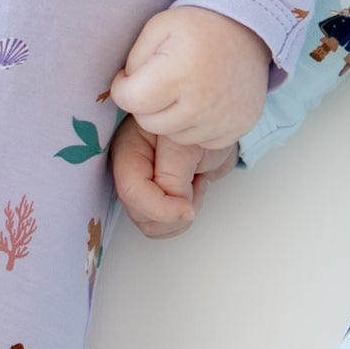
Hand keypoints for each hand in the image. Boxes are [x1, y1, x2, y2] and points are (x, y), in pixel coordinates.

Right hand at [109, 115, 234, 237]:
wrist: (220, 122)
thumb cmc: (202, 123)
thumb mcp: (185, 145)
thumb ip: (172, 177)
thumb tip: (174, 210)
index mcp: (129, 150)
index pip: (133, 192)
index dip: (160, 209)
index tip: (188, 210)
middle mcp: (132, 170)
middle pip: (140, 213)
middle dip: (171, 212)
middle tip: (195, 183)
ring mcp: (145, 187)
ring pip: (152, 225)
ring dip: (180, 215)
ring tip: (195, 182)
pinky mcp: (160, 198)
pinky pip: (166, 225)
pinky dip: (184, 215)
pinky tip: (194, 186)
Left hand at [110, 5, 269, 152]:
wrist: (250, 28)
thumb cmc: (198, 26)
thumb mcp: (157, 27)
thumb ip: (133, 60)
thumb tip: (125, 92)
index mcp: (179, 73)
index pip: (131, 100)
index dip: (123, 87)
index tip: (131, 76)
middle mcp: (201, 103)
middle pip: (149, 122)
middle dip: (146, 104)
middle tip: (159, 82)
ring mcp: (221, 120)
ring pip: (173, 136)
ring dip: (171, 116)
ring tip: (183, 90)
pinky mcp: (236, 129)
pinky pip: (200, 142)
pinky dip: (195, 126)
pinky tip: (202, 101)